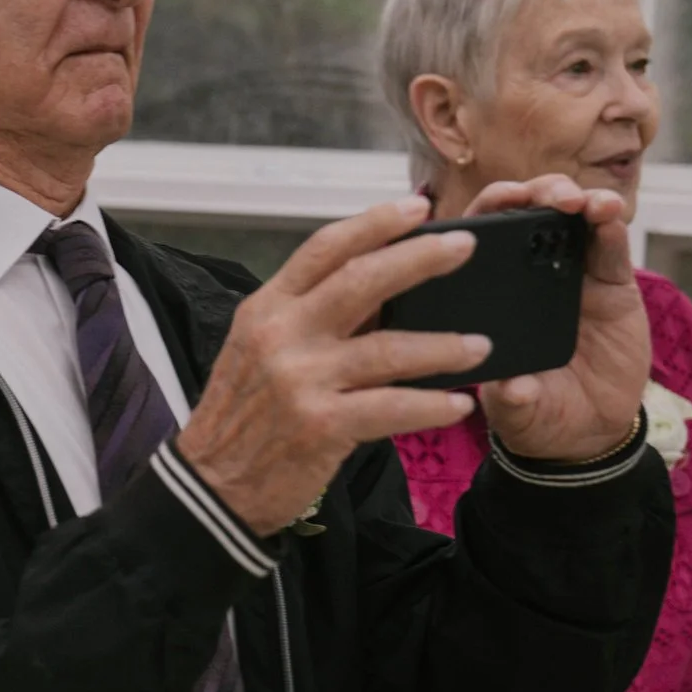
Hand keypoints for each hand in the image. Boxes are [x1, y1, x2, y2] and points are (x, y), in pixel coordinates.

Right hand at [175, 196, 485, 536]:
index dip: (375, 222)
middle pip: (362, 280)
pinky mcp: (320, 425)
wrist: (211, 484)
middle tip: (464, 246)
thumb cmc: (242, 416)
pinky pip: (392, 407)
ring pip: (388, 348)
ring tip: (480, 345)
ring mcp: (301, 379)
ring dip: (443, 346)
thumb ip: (310, 317)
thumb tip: (381, 289)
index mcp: (268, 308)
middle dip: (420, 259)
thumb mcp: (259, 349)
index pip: (325, 248)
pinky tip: (458, 405)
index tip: (419, 207)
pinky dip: (431, 405)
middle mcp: (282, 334)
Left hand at [464, 176, 649, 462]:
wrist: (588, 432)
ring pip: (574, 221)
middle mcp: (532, 276)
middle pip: (530, 215)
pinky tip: (610, 215)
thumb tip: (512, 388)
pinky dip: (611, 226)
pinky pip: (611, 248)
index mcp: (495, 293)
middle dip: (538, 193)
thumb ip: (513, 400)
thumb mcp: (518, 412)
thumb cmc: (538, 413)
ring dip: (579, 199)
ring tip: (584, 202)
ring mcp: (574, 275)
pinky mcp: (612, 286)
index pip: (483, 239)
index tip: (501, 200)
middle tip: (550, 195)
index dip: (489, 210)